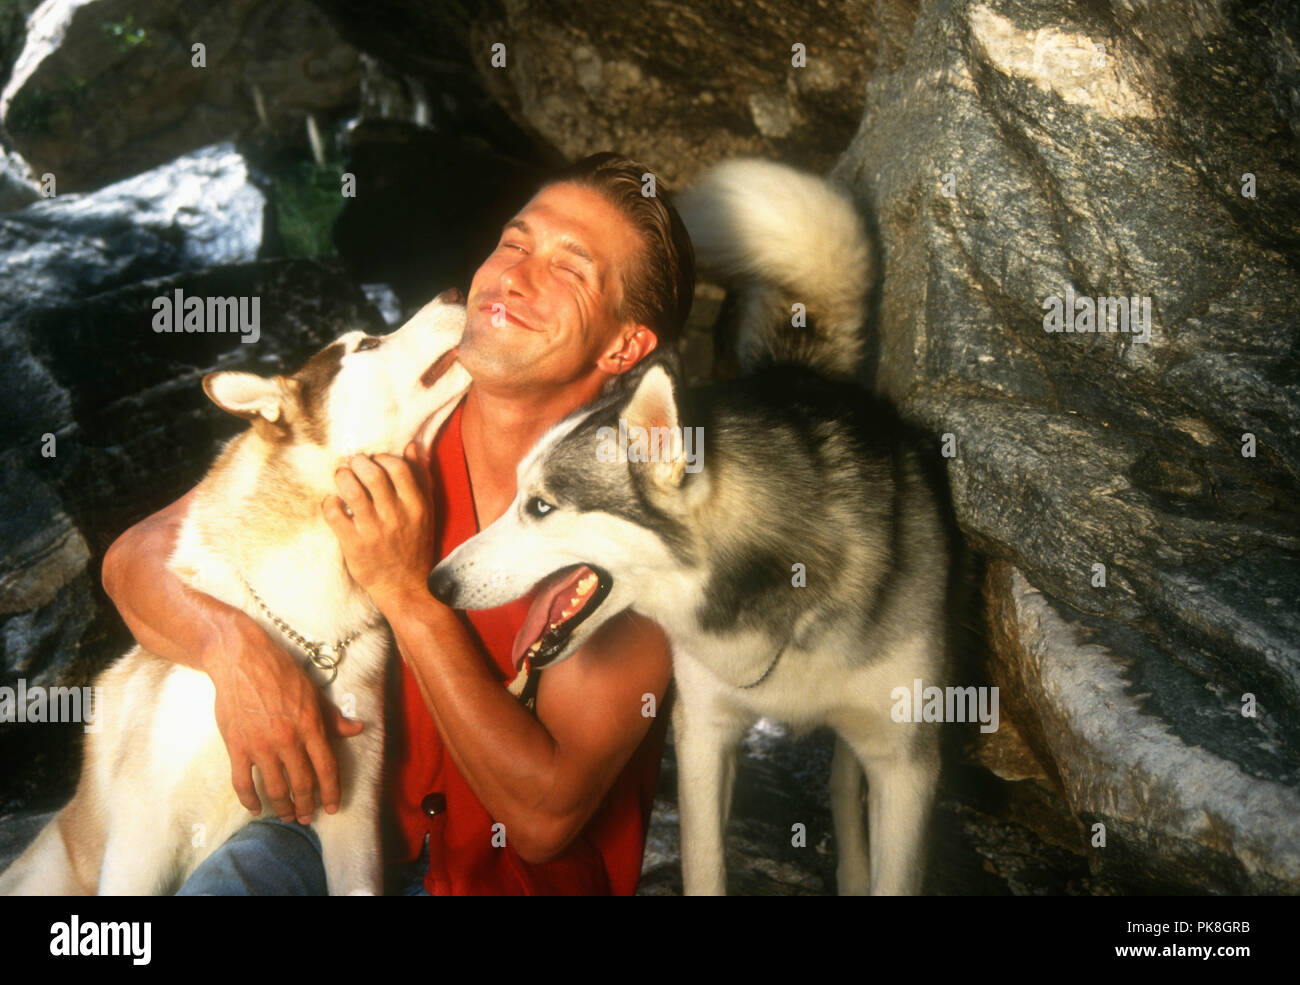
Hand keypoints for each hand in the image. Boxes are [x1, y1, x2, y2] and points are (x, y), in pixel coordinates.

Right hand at [207, 624, 363, 822]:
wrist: (242, 659)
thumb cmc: (281, 672)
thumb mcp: (314, 692)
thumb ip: (333, 717)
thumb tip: (356, 730)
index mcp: (310, 725)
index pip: (327, 768)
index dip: (332, 792)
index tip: (333, 807)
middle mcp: (288, 740)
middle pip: (303, 783)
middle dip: (308, 805)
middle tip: (308, 817)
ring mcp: (260, 745)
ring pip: (275, 788)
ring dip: (283, 807)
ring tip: (288, 816)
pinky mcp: (237, 747)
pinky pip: (243, 782)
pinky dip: (249, 799)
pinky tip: (256, 807)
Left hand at [323, 441, 435, 611]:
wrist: (405, 587)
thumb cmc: (415, 545)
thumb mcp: (426, 511)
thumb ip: (421, 477)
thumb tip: (410, 446)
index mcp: (416, 506)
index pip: (397, 468)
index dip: (381, 458)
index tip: (373, 462)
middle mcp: (396, 516)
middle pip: (372, 474)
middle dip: (357, 463)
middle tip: (351, 464)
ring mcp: (374, 531)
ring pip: (351, 491)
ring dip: (341, 477)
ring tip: (340, 477)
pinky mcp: (354, 545)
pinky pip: (334, 514)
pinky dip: (329, 502)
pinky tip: (333, 502)